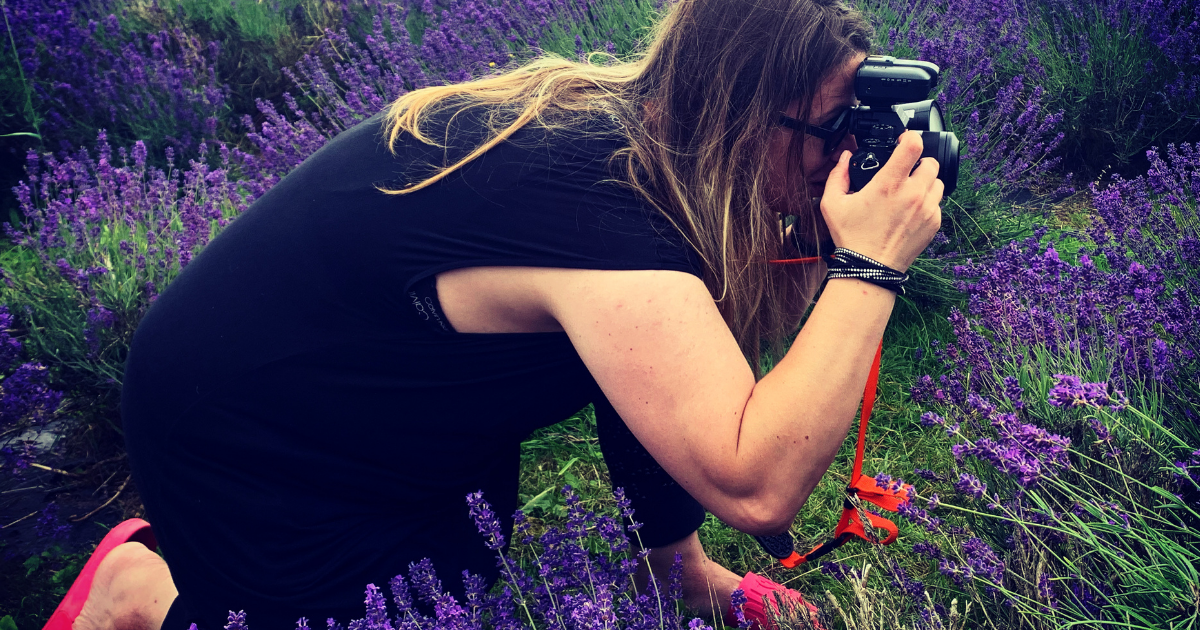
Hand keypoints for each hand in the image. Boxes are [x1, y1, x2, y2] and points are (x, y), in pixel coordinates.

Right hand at [818, 131, 943, 271]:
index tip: (903, 142)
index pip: (914, 145)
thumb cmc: (852, 238)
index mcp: (889, 184)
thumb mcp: (832, 204)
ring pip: (937, 182)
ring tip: (908, 194)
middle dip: (918, 164)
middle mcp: (913, 194)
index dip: (910, 138)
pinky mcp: (934, 224)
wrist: (869, 269)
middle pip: (931, 162)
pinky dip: (927, 204)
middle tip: (904, 174)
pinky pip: (937, 204)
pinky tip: (910, 212)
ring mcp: (927, 209)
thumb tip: (844, 157)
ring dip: (925, 183)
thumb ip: (837, 175)